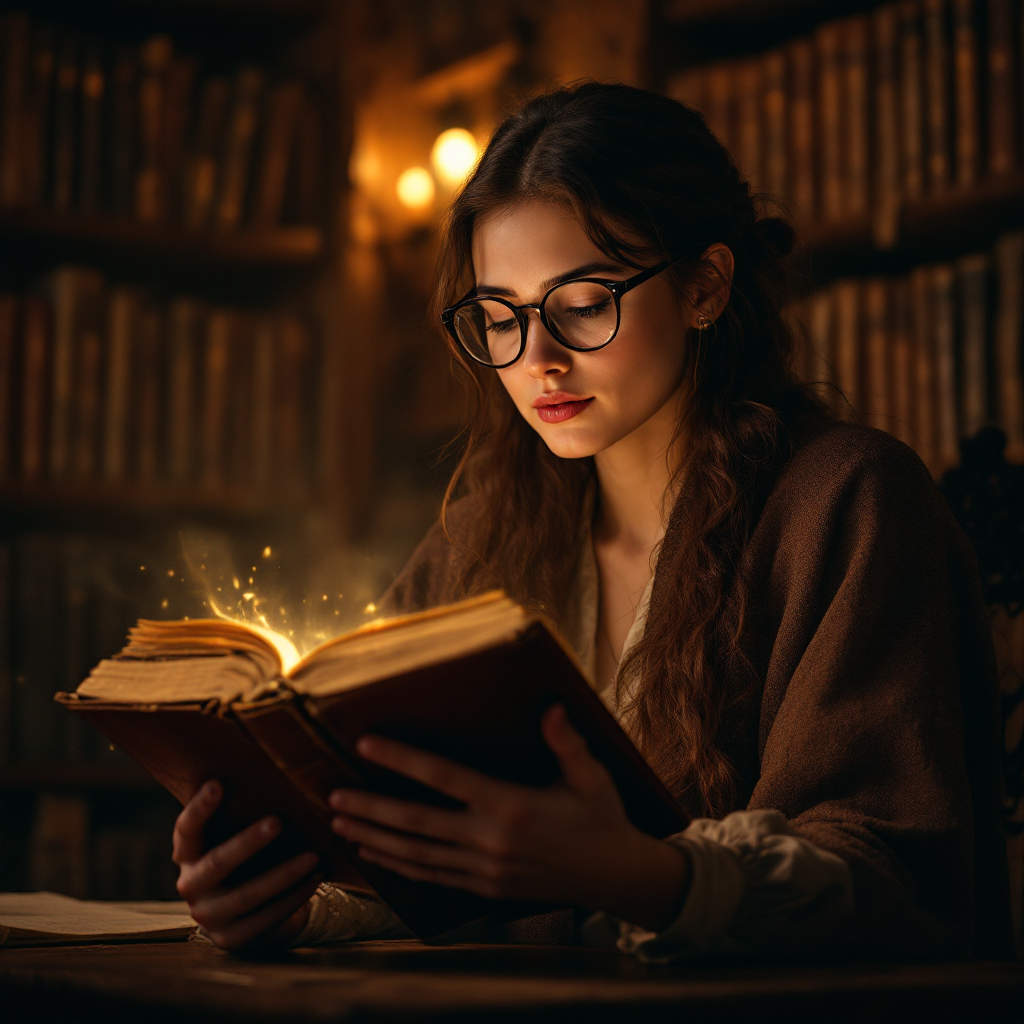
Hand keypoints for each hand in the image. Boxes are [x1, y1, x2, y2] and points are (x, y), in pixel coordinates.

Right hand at [173, 780, 323, 950]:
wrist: (245, 914)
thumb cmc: (244, 860)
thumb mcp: (234, 838)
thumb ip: (241, 815)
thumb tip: (276, 777)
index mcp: (187, 855)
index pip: (186, 830)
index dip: (199, 808)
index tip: (218, 783)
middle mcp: (190, 886)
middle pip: (217, 864)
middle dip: (248, 843)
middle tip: (278, 821)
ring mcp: (209, 917)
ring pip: (247, 896)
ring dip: (284, 875)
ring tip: (314, 855)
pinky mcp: (233, 939)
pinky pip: (266, 918)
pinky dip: (294, 897)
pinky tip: (316, 878)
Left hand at [328, 705, 688, 930]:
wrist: (614, 877)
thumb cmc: (602, 817)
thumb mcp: (592, 776)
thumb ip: (567, 742)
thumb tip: (552, 707)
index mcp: (512, 805)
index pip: (445, 777)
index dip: (403, 760)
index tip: (366, 745)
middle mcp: (491, 839)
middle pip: (416, 822)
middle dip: (371, 808)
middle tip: (332, 796)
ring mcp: (485, 869)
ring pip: (416, 855)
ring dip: (376, 839)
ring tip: (340, 825)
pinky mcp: (485, 889)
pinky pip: (432, 878)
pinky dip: (399, 868)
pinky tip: (375, 857)